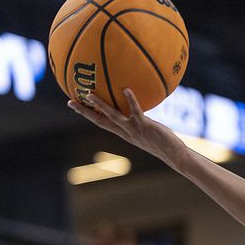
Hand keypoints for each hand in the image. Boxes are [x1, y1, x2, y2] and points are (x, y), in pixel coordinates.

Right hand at [68, 88, 182, 164]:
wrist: (174, 155)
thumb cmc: (163, 142)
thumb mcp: (147, 130)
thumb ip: (139, 120)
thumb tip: (137, 107)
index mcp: (124, 133)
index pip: (101, 123)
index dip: (87, 114)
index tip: (75, 105)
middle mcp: (125, 133)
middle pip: (100, 121)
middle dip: (85, 111)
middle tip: (71, 101)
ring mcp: (134, 130)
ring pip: (113, 117)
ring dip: (101, 106)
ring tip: (90, 94)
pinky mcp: (145, 126)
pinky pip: (136, 111)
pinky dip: (130, 101)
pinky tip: (126, 89)